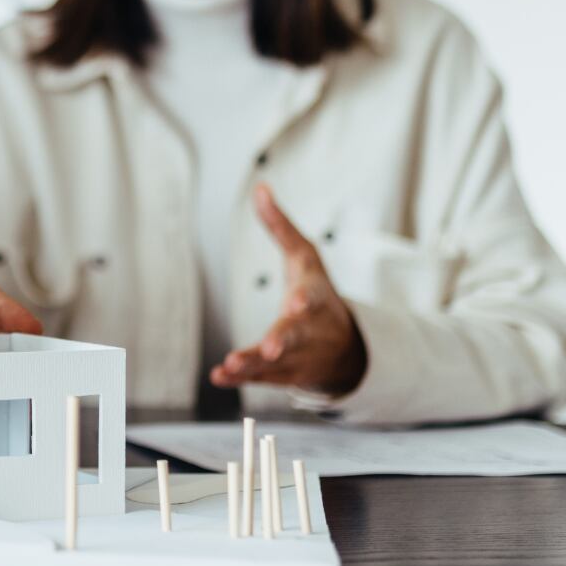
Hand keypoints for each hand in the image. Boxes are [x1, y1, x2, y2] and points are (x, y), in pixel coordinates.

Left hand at [211, 185, 366, 395]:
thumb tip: (260, 187)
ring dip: (254, 364)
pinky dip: (241, 379)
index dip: (304, 302)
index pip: (311, 298)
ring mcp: (297, 355)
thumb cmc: (317, 291)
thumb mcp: (303, 256)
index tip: (295, 305)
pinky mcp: (283, 374)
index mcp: (314, 297)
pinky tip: (220, 376)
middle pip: (295, 335)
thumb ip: (279, 226)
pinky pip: (262, 378)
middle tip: (271, 348)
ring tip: (231, 365)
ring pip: (276, 362)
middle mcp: (308, 329)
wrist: (345, 345)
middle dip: (282, 340)